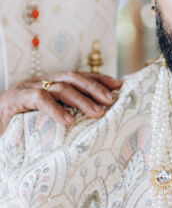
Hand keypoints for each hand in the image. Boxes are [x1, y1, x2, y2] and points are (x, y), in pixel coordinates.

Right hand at [0, 72, 121, 135]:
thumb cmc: (18, 130)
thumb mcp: (46, 123)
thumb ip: (66, 118)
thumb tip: (96, 125)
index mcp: (50, 86)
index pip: (79, 78)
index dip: (99, 79)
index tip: (120, 86)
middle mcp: (41, 84)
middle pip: (73, 78)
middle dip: (95, 88)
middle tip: (112, 101)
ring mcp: (28, 90)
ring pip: (60, 87)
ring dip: (81, 100)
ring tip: (98, 114)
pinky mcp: (16, 101)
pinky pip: (39, 99)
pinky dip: (55, 109)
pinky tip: (68, 120)